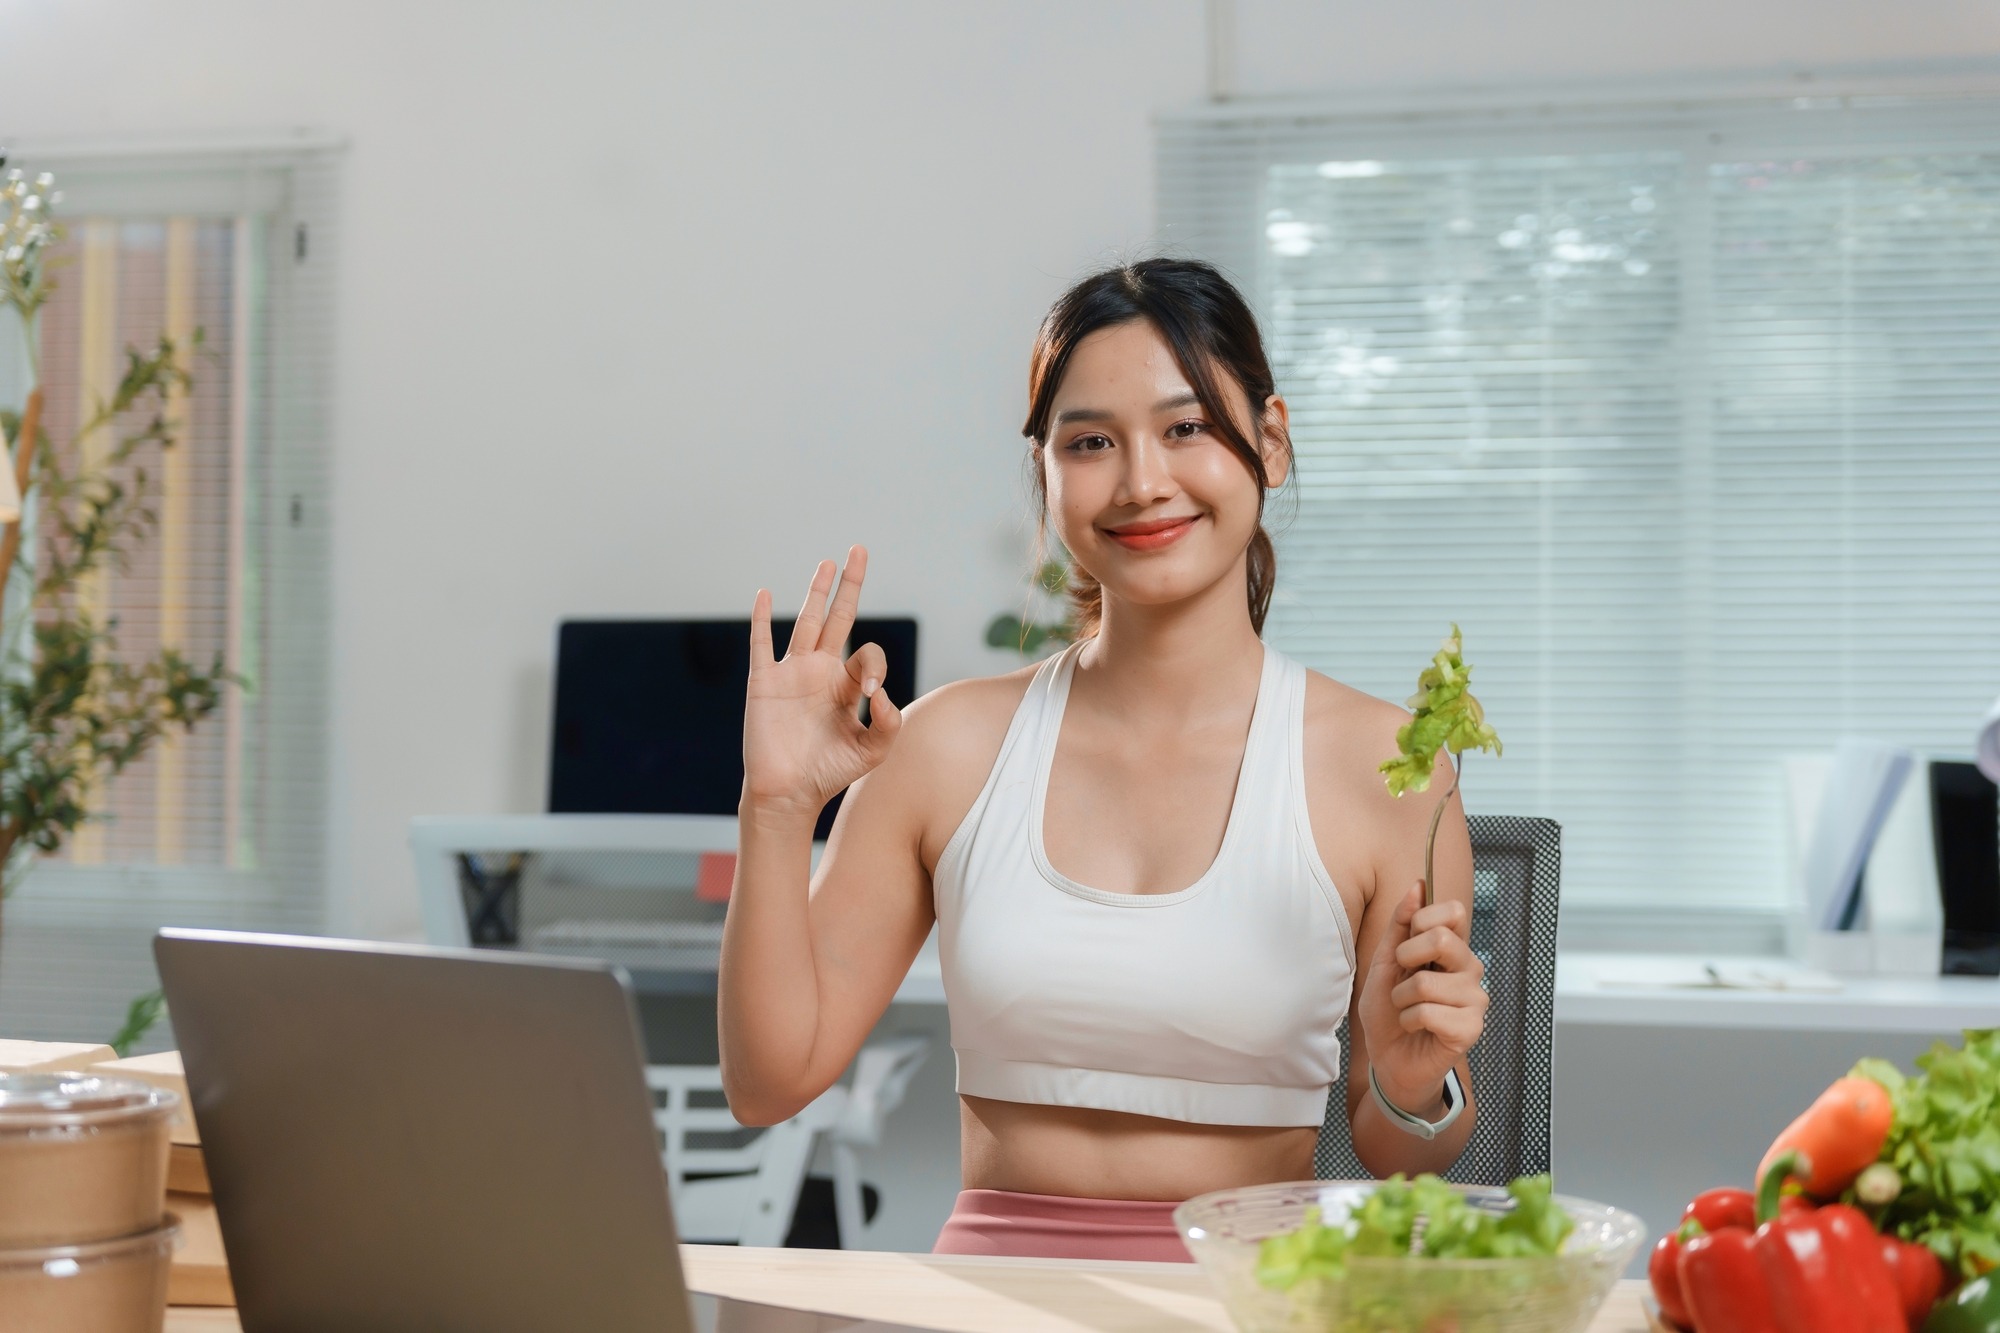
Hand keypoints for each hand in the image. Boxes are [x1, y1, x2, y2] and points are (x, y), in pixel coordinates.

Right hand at [741, 547, 902, 822]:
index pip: (868, 656)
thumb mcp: (873, 752)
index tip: (871, 692)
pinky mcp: (764, 683)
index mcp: (847, 686)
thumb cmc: (830, 773)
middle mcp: (820, 672)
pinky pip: (761, 644)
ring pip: (806, 622)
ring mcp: (791, 674)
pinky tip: (765, 594)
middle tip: (859, 550)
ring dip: (816, 591)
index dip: (875, 665)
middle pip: (838, 618)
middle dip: (850, 585)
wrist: (789, 794)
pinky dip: (762, 619)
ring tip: (827, 563)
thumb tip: (881, 691)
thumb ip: (888, 723)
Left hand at [1356, 884, 1487, 1114]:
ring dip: (1401, 998)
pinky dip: (1408, 1020)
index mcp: (1453, 950)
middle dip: (1406, 958)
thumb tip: (1418, 885)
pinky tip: (1415, 1028)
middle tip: (1402, 979)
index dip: (1422, 919)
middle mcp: (1470, 970)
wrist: (1389, 1060)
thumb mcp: (1385, 963)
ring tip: (1407, 1009)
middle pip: (1442, 939)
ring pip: (1427, 982)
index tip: (1405, 944)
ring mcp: (1475, 1000)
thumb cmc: (1389, 1012)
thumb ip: (1400, 926)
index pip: (1454, 911)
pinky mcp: (1471, 1029)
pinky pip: (1429, 1012)